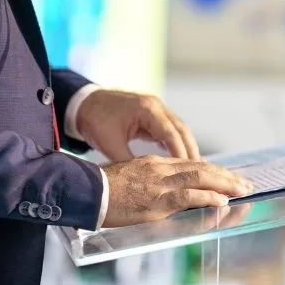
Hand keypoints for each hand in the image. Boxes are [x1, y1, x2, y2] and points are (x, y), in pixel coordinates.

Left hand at [77, 90, 199, 161]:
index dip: (181, 153)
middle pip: (182, 130)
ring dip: (187, 148)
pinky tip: (181, 160)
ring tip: (195, 169)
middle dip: (191, 151)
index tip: (189, 171)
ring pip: (179, 130)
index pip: (171, 133)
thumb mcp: (110, 143)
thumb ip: (128, 161)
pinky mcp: (153, 115)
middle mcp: (156, 106)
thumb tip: (144, 182)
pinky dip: (176, 144)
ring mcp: (156, 109)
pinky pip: (170, 130)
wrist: (84, 103)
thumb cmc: (95, 120)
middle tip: (200, 173)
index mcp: (147, 109)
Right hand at [100, 155, 252, 226]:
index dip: (213, 172)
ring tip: (242, 190)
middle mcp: (161, 170)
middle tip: (245, 184)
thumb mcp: (129, 178)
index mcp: (154, 164)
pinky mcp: (157, 201)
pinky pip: (188, 196)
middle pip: (201, 169)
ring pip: (200, 179)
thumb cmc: (100, 190)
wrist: (83, 191)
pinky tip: (222, 201)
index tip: (228, 178)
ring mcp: (160, 184)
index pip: (191, 165)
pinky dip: (208, 197)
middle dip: (226, 176)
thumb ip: (149, 182)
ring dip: (225, 185)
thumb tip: (163, 194)